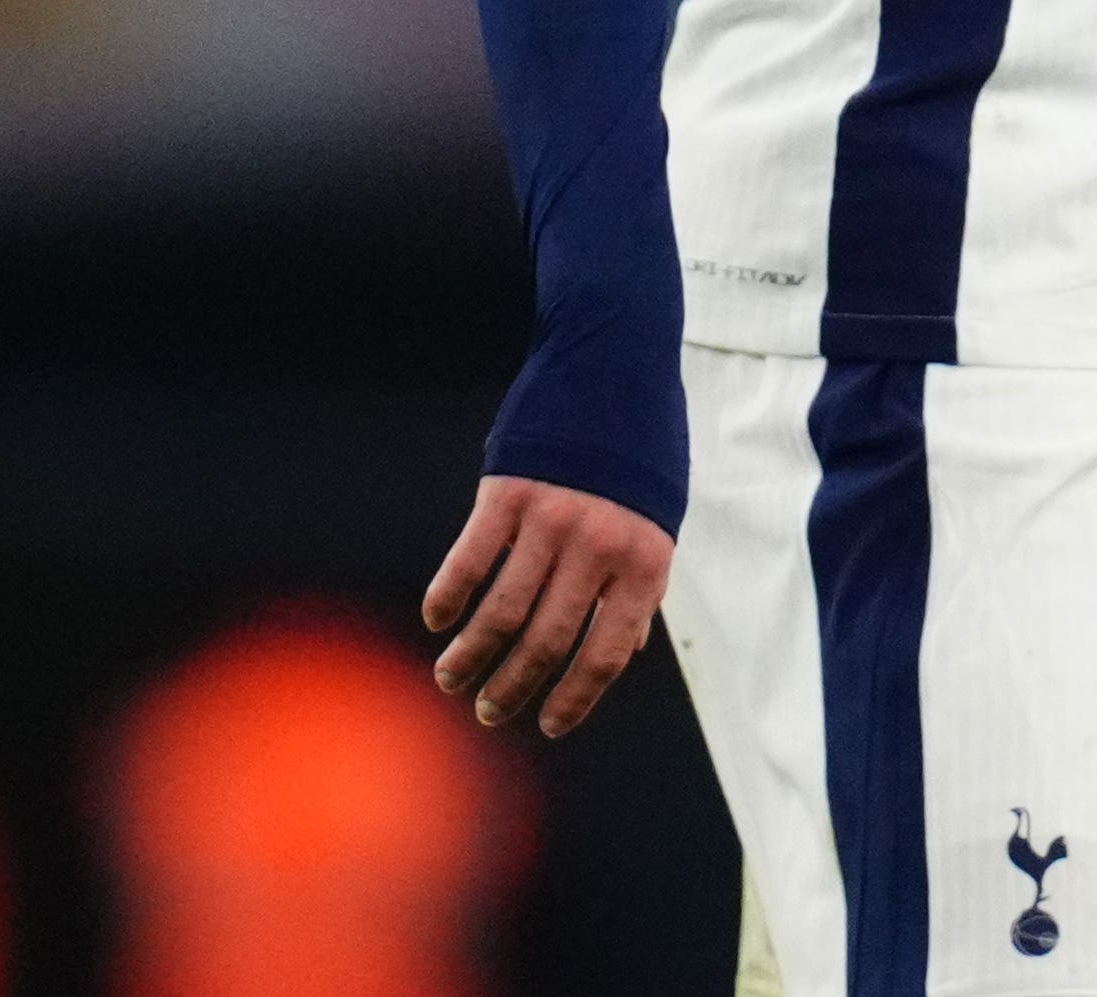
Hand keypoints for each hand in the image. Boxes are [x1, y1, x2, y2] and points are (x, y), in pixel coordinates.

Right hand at [424, 474, 672, 736]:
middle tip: (489, 712)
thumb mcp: (658, 521)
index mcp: (645, 560)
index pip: (606, 653)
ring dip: (471, 655)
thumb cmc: (639, 457)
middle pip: (547, 641)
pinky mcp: (509, 495)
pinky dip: (448, 598)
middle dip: (514, 686)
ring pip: (502, 612)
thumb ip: (640, 584)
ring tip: (452, 679)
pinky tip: (437, 621)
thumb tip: (628, 650)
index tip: (548, 725)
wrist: (616, 370)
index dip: (574, 697)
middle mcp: (600, 546)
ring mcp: (553, 521)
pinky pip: (469, 562)